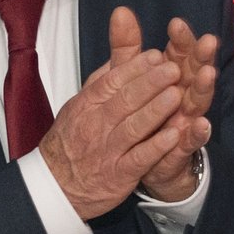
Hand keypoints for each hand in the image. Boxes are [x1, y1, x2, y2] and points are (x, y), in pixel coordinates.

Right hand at [39, 8, 189, 219]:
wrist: (56, 185)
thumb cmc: (75, 138)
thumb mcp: (83, 102)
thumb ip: (107, 74)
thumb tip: (121, 47)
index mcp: (88, 104)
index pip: (112, 82)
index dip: (135, 68)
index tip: (156, 55)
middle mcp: (97, 124)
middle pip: (125, 100)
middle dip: (150, 84)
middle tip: (174, 69)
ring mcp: (108, 150)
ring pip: (133, 127)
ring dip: (155, 111)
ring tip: (177, 96)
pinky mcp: (119, 174)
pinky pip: (139, 158)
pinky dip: (155, 147)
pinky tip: (174, 136)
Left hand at [138, 17, 218, 201]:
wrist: (142, 160)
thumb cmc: (141, 113)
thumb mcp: (129, 79)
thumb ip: (127, 47)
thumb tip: (120, 11)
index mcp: (171, 78)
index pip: (180, 53)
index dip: (180, 39)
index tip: (175, 24)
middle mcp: (183, 96)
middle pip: (194, 73)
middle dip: (201, 57)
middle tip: (208, 41)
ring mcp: (185, 121)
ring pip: (196, 103)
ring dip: (203, 89)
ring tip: (208, 74)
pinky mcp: (181, 149)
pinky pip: (191, 141)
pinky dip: (197, 133)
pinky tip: (201, 125)